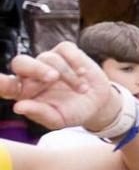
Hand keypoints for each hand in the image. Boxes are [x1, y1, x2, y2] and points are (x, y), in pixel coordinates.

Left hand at [0, 43, 122, 132]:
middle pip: (21, 62)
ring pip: (49, 58)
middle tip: (53, 78)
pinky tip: (83, 74)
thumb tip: (18, 107)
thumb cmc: (72, 112)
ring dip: (68, 75)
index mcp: (23, 92)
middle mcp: (31, 74)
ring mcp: (47, 61)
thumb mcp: (58, 119)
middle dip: (36, 69)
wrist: (97, 104)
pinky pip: (65, 49)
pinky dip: (76, 62)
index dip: (0, 83)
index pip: (5, 85)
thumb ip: (39, 113)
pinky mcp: (65, 52)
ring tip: (82, 90)